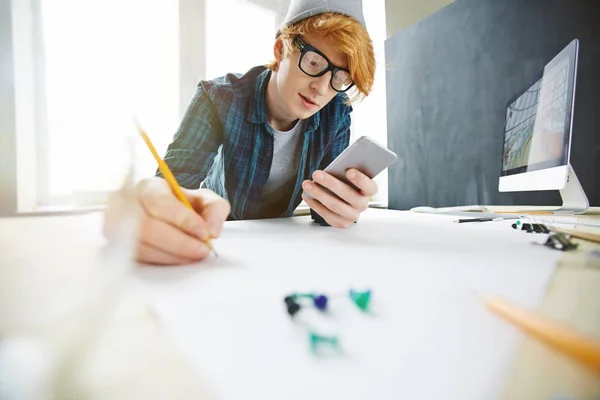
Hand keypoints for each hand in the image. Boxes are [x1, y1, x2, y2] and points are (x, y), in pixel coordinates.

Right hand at [103, 177, 230, 264]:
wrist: (171, 218)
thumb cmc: (184, 207)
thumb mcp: (206, 200)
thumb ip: (215, 209)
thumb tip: (211, 231)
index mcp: (149, 187)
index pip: (159, 202)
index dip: (182, 219)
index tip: (204, 232)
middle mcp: (128, 204)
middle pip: (146, 226)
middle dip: (179, 242)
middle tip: (202, 249)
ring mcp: (118, 226)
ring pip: (141, 244)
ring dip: (172, 254)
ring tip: (194, 255)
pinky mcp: (118, 246)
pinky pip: (138, 257)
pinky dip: (162, 260)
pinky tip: (180, 259)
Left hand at [301, 169, 376, 227]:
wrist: (346, 199)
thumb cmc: (347, 182)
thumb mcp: (350, 174)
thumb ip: (347, 170)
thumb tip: (336, 166)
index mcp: (369, 190)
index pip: (369, 186)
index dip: (360, 180)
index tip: (349, 171)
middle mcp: (363, 205)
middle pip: (348, 195)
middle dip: (330, 184)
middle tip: (316, 174)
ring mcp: (352, 216)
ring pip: (335, 205)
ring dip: (319, 194)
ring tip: (307, 184)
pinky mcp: (341, 223)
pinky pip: (326, 215)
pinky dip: (315, 204)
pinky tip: (307, 195)